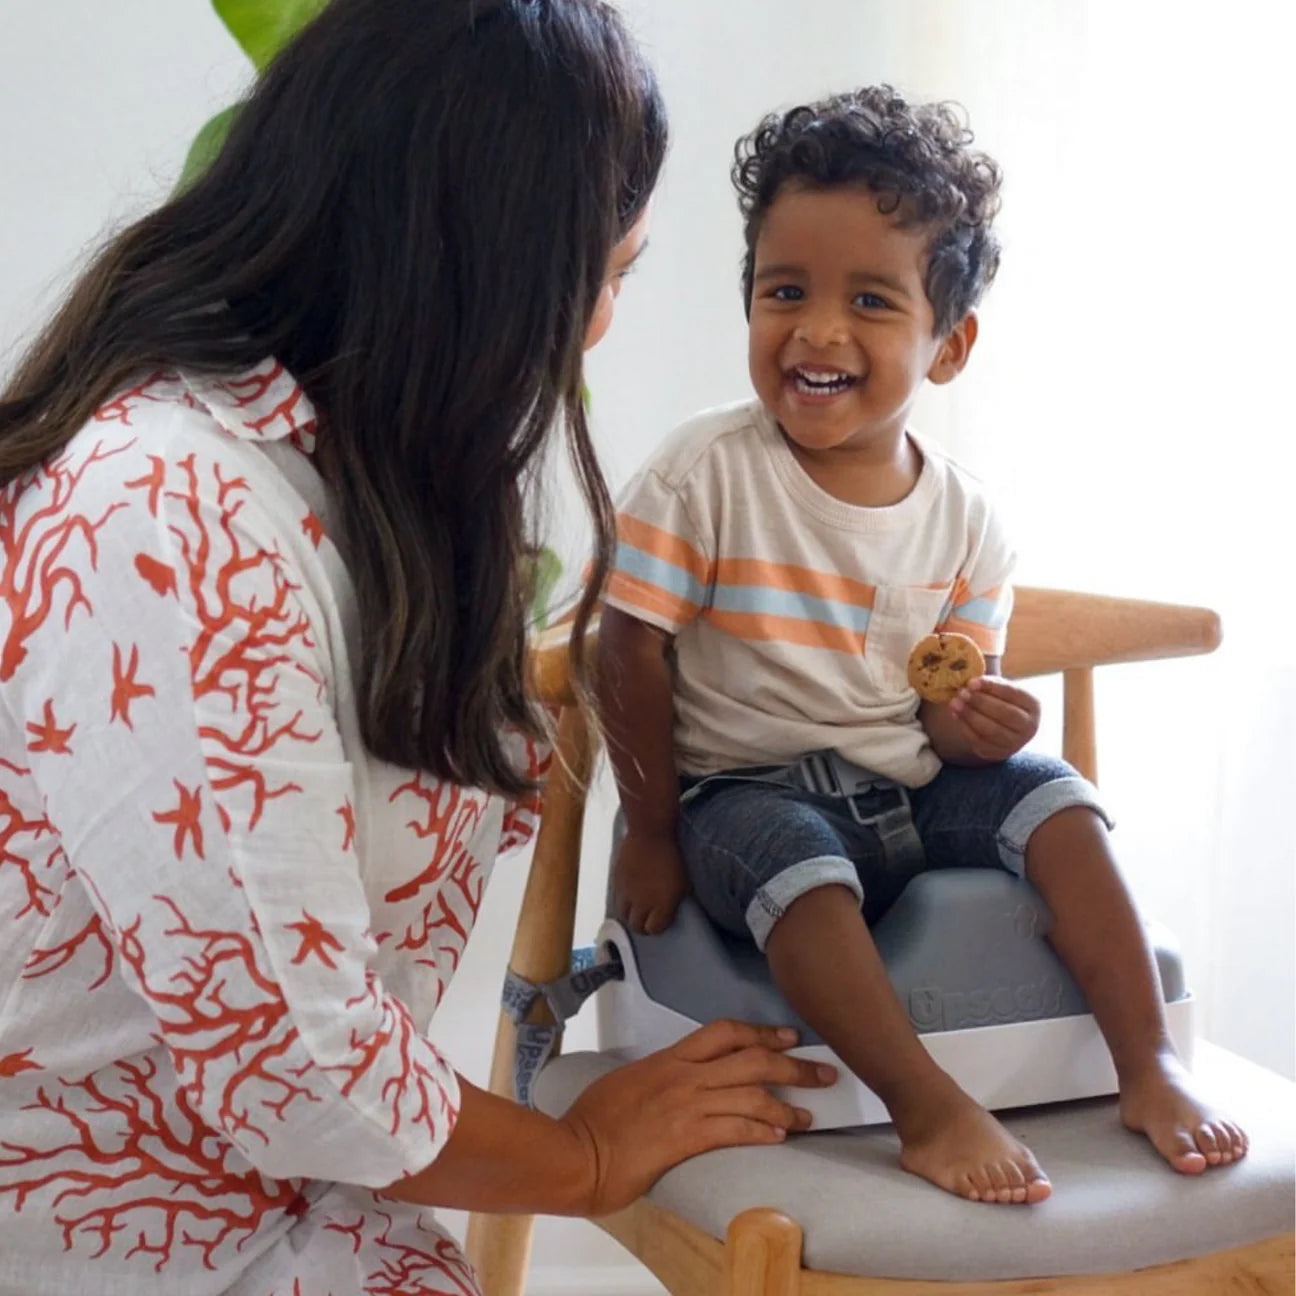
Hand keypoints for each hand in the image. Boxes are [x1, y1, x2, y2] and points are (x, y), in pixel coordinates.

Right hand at [558, 1019, 837, 1215]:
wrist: (577, 1151)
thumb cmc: (594, 1119)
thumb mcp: (629, 1081)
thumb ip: (659, 1075)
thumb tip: (680, 1079)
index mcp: (669, 1058)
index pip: (724, 1031)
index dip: (762, 1031)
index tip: (788, 1035)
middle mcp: (684, 1076)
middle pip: (751, 1058)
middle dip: (793, 1064)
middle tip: (823, 1072)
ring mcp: (687, 1105)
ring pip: (752, 1094)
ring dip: (787, 1105)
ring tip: (809, 1116)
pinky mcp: (686, 1137)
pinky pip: (736, 1129)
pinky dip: (763, 1131)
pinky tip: (780, 1136)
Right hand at [612, 829, 688, 933]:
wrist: (651, 832)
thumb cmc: (673, 855)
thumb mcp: (684, 882)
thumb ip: (675, 901)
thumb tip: (670, 909)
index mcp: (662, 905)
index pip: (654, 929)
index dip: (658, 927)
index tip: (661, 921)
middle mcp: (642, 903)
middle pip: (637, 926)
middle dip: (643, 926)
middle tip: (648, 920)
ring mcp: (627, 892)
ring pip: (623, 915)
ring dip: (631, 915)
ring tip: (637, 909)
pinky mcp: (617, 880)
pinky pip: (617, 898)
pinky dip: (624, 900)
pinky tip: (630, 893)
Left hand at [947, 676, 1039, 761]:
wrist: (1004, 727)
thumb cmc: (1002, 702)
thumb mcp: (1001, 690)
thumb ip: (990, 685)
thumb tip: (970, 683)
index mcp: (1033, 705)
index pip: (1013, 694)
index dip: (992, 687)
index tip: (972, 682)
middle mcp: (1029, 726)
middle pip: (1004, 714)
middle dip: (980, 702)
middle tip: (962, 693)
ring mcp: (1015, 743)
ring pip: (992, 730)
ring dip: (970, 716)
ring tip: (955, 703)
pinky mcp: (998, 753)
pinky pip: (980, 741)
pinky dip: (965, 727)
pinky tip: (956, 715)